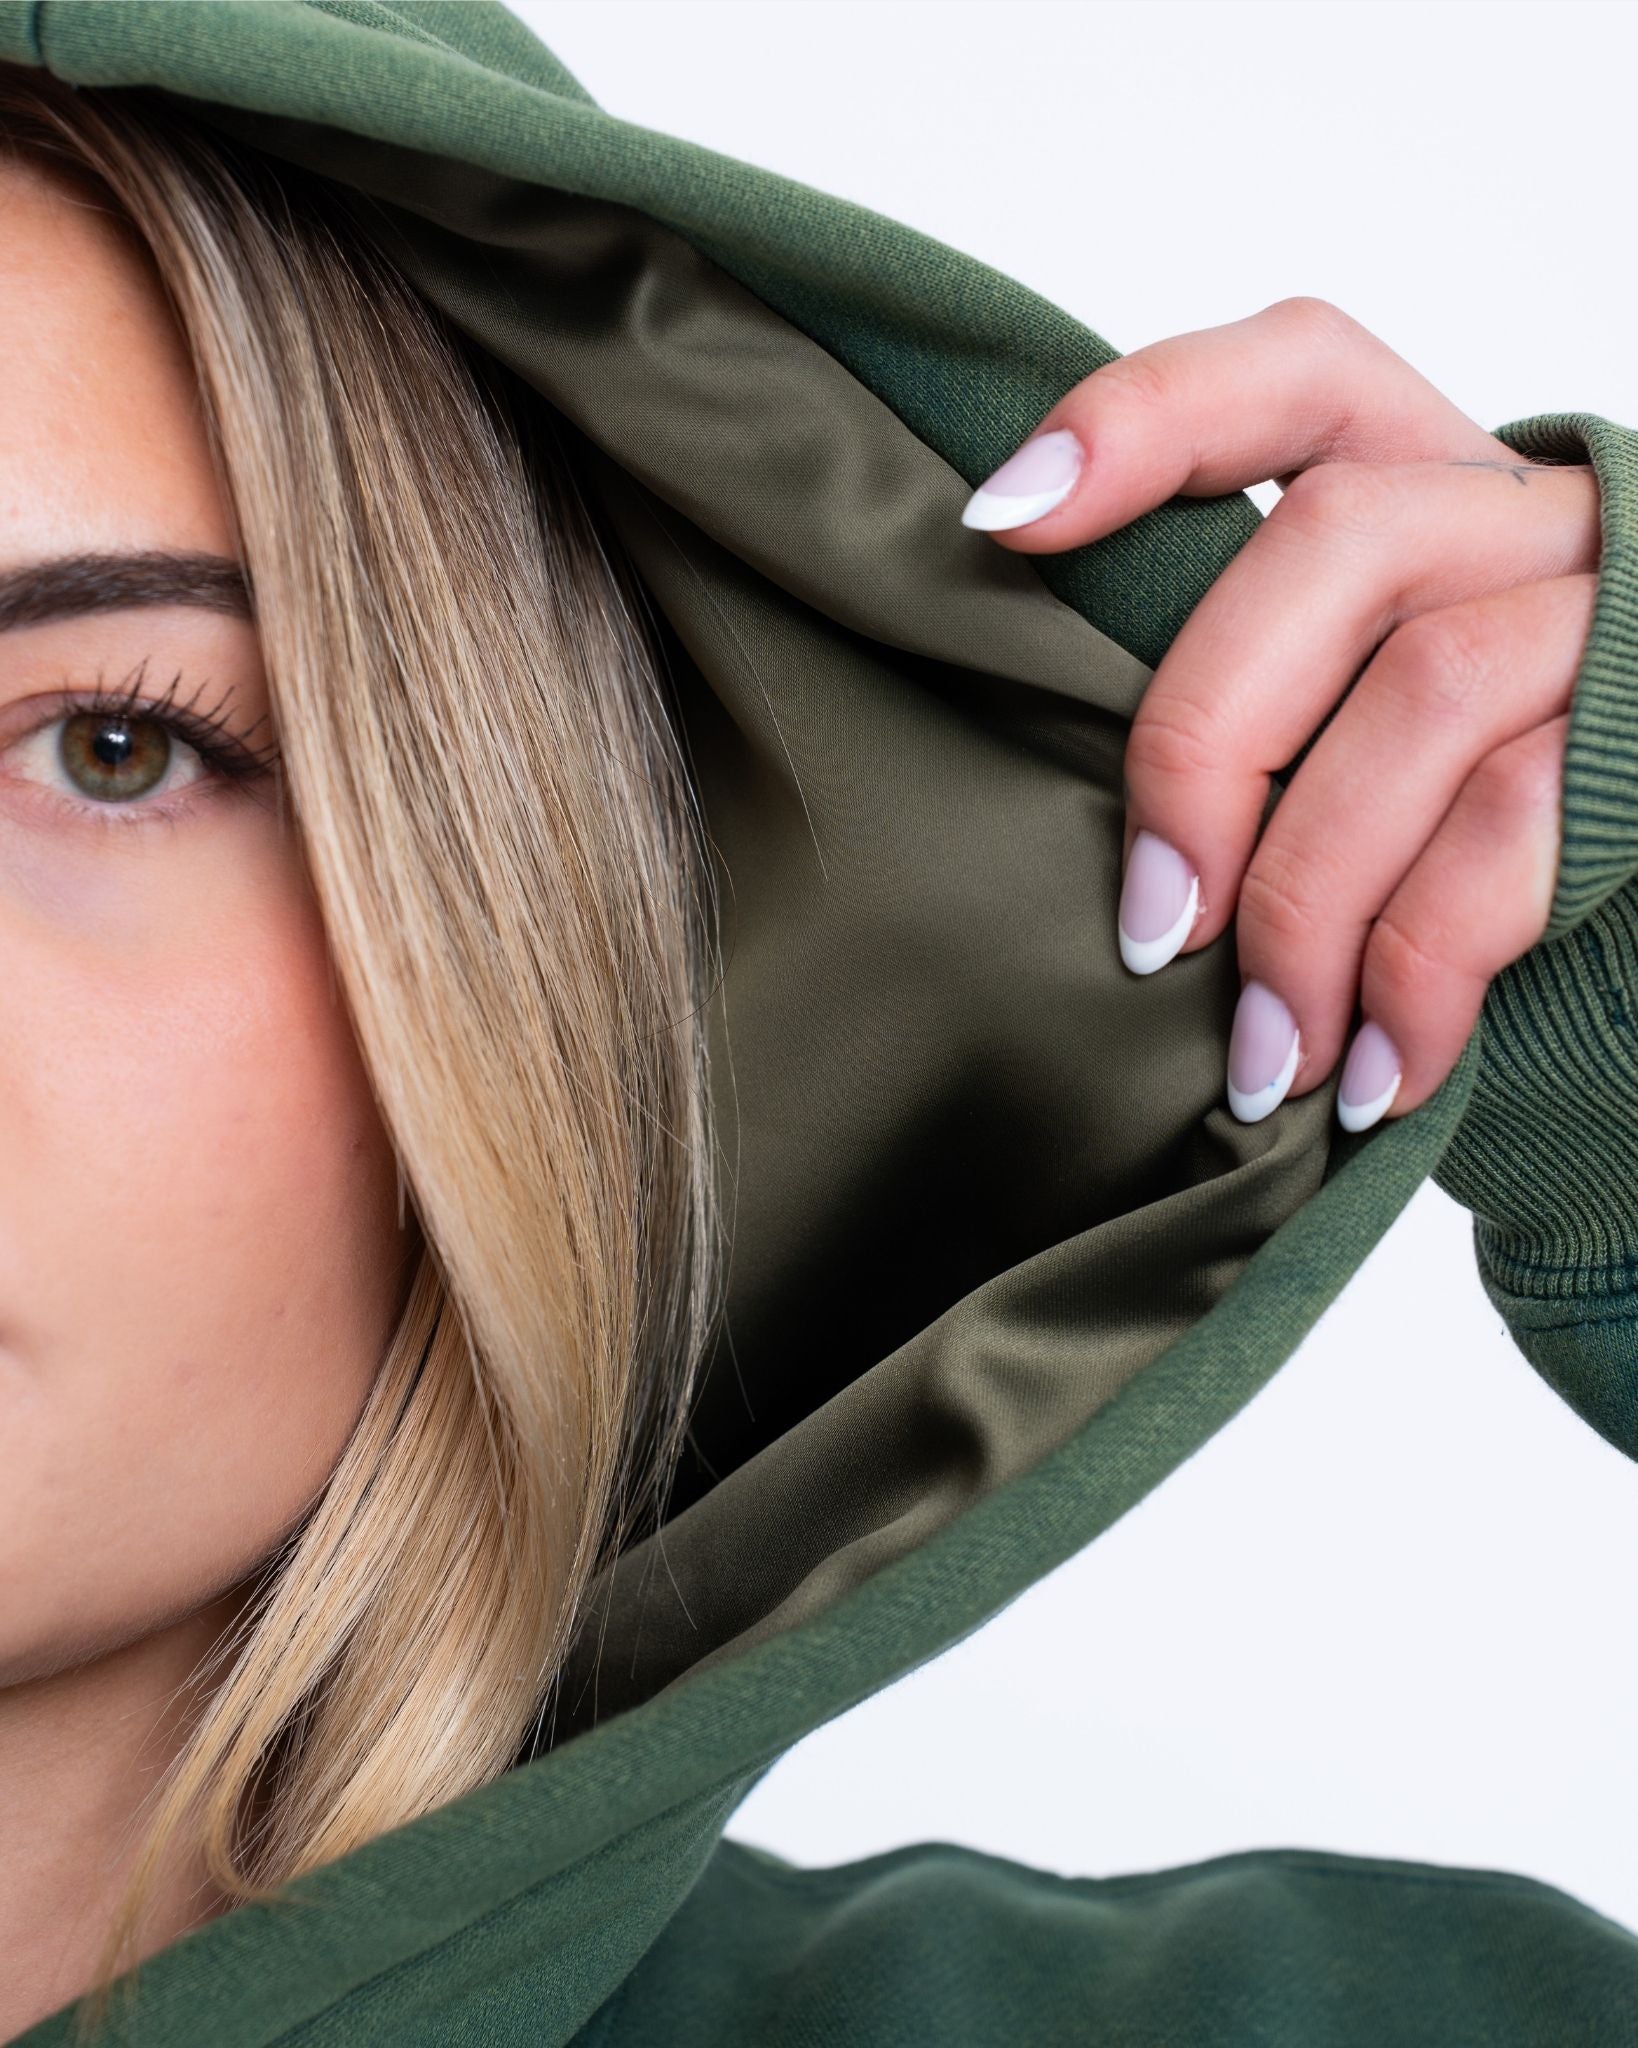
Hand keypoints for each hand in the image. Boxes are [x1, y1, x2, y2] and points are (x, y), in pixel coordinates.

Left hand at [959, 296, 1601, 1131]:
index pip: (1299, 373)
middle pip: (1339, 542)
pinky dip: (1418, 976)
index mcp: (1441, 487)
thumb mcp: (1367, 736)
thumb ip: (1267, 703)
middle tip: (1153, 930)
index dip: (1145, 420)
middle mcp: (1538, 520)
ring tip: (1265, 1057)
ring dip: (1308, 903)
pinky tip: (1373, 1076)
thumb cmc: (1482, 846)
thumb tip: (1081, 798)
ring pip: (1427, 697)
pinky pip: (1518, 833)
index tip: (1001, 524)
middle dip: (1205, 748)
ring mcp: (1616, 622)